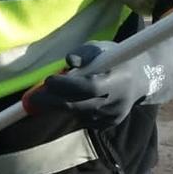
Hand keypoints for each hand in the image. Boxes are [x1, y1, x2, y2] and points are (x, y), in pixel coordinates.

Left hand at [29, 33, 172, 128]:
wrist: (141, 79)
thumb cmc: (115, 60)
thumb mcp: (102, 49)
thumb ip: (85, 53)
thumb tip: (69, 60)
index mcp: (118, 80)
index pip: (89, 87)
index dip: (66, 86)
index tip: (48, 80)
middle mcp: (117, 102)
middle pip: (78, 106)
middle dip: (51, 101)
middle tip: (32, 98)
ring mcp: (113, 116)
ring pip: (77, 114)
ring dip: (59, 106)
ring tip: (48, 96)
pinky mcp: (109, 124)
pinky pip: (83, 120)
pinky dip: (72, 111)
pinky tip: (71, 101)